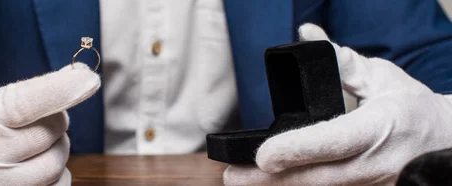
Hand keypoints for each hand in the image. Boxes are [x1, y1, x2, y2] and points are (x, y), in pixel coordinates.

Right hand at [0, 63, 99, 184]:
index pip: (22, 105)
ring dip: (56, 148)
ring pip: (55, 163)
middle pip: (47, 133)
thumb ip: (31, 92)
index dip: (60, 90)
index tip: (87, 78)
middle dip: (54, 121)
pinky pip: (57, 185)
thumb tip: (79, 75)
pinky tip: (36, 165)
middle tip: (41, 119)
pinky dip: (56, 173)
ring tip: (34, 144)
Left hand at [223, 24, 451, 184]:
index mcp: (382, 126)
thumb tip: (307, 35)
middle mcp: (376, 162)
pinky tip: (270, 184)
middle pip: (319, 178)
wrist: (443, 142)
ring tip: (241, 180)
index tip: (263, 155)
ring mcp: (372, 184)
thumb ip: (342, 62)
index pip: (336, 141)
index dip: (298, 150)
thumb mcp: (382, 77)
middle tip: (233, 176)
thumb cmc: (411, 108)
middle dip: (271, 181)